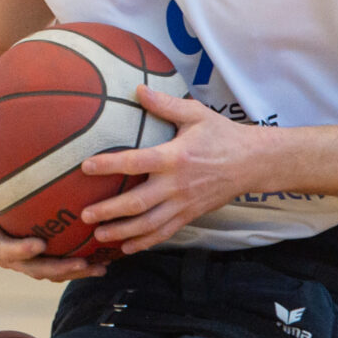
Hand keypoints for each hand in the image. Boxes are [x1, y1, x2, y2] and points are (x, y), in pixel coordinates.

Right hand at [0, 174, 107, 282]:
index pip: (3, 251)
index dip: (20, 252)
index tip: (39, 244)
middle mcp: (8, 255)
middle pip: (33, 268)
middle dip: (58, 269)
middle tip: (81, 262)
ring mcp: (27, 256)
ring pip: (52, 270)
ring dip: (75, 271)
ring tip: (100, 267)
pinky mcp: (42, 253)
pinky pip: (62, 260)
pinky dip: (82, 260)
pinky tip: (105, 255)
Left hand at [79, 85, 263, 254]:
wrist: (253, 162)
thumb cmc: (221, 135)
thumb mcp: (196, 114)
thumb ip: (165, 104)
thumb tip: (138, 89)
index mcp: (175, 157)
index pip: (136, 162)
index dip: (109, 165)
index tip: (85, 167)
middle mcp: (177, 184)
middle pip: (138, 203)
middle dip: (110, 211)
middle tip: (85, 215)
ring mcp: (184, 203)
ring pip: (149, 224)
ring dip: (123, 232)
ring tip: (98, 236)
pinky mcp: (191, 215)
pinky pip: (165, 232)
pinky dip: (145, 242)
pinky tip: (126, 248)